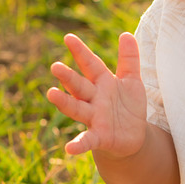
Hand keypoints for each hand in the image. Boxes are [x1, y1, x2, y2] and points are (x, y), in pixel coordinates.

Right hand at [47, 32, 146, 157]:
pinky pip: (87, 140)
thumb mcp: (132, 81)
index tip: (69, 37)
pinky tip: (69, 149)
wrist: (133, 137)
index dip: (81, 52)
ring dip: (64, 102)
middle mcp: (94, 99)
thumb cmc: (128, 106)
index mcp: (102, 82)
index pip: (91, 64)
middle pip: (79, 85)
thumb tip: (126, 34)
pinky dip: (78, 145)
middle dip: (68, 77)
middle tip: (55, 66)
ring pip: (77, 108)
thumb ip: (129, 59)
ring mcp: (94, 118)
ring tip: (51, 94)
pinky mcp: (99, 137)